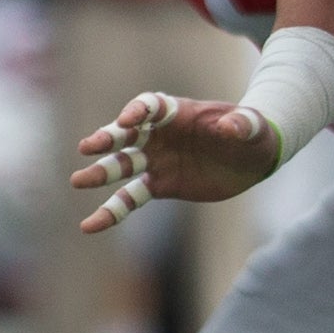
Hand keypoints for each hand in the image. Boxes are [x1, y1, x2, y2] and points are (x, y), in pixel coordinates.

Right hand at [70, 90, 279, 232]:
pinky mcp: (160, 186)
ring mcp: (157, 161)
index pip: (150, 106)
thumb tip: (229, 127)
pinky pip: (130, 199)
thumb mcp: (255, 127)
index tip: (126, 122)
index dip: (137, 111)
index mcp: (178, 112)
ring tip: (79, 181)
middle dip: (107, 139)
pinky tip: (89, 226)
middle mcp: (160, 135)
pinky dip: (111, 212)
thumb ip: (242, 124)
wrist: (254, 159)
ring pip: (122, 166)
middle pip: (127, 134)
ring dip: (100, 173)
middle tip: (87, 147)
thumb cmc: (255, 134)